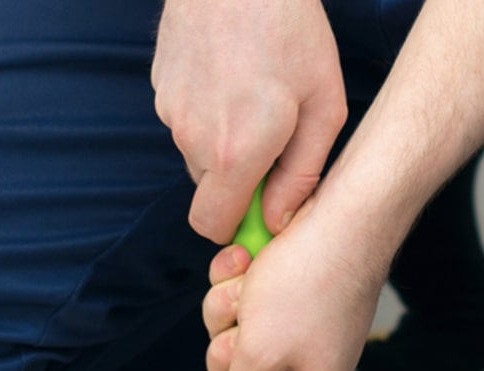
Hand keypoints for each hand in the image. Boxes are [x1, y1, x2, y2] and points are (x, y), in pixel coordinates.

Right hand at [152, 0, 346, 242]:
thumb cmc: (291, 31)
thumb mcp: (323, 105)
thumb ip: (302, 175)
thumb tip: (276, 220)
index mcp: (236, 154)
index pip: (212, 227)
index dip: (237, 226)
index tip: (264, 207)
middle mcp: (193, 140)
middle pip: (208, 191)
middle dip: (238, 181)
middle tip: (275, 140)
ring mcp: (170, 112)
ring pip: (197, 154)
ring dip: (223, 143)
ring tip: (255, 97)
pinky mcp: (159, 87)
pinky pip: (185, 120)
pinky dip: (207, 112)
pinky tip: (232, 76)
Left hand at [200, 204, 384, 370]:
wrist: (342, 213)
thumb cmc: (314, 279)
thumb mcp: (261, 354)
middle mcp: (306, 365)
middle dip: (228, 338)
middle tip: (247, 318)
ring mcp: (296, 327)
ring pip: (234, 329)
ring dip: (231, 299)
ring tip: (253, 278)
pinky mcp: (288, 294)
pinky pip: (243, 295)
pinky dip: (240, 274)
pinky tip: (252, 257)